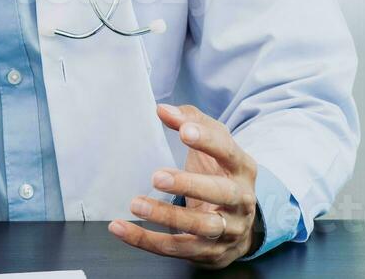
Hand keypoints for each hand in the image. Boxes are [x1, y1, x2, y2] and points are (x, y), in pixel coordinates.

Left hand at [107, 103, 260, 267]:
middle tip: (157, 176)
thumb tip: (162, 110)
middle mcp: (241, 200)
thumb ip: (191, 122)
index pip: (228, 152)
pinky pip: (176, 249)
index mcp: (242, 168)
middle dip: (189, 184)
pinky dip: (146, 240)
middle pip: (221, 193)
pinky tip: (122, 228)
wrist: (240, 224)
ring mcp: (228, 230)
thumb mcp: (214, 145)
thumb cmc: (220, 174)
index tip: (184, 130)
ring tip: (136, 204)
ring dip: (167, 216)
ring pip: (200, 227)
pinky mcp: (209, 253)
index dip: (208, 141)